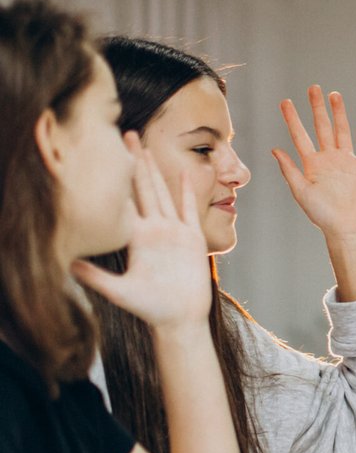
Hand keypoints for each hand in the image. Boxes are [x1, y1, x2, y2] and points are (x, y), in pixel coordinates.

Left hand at [73, 142, 211, 329]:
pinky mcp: (192, 238)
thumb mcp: (119, 292)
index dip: (114, 179)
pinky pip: (189, 209)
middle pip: (141, 188)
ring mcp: (173, 232)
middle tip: (123, 134)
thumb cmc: (149, 308)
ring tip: (146, 146)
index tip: (103, 155)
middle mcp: (152, 230)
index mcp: (135, 238)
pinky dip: (188, 191)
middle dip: (133, 161)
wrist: (179, 318)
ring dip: (155, 169)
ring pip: (162, 192)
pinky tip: (188, 173)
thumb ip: (95, 278)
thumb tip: (67, 264)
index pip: (122, 202)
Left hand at [272, 86, 355, 242]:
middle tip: (313, 88)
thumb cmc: (321, 214)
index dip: (292, 119)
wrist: (346, 228)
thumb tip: (275, 149)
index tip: (285, 102)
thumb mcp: (300, 191)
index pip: (300, 135)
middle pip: (322, 127)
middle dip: (317, 108)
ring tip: (335, 95)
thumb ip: (289, 169)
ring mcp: (347, 161)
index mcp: (312, 164)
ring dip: (339, 113)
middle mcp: (329, 159)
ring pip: (343, 131)